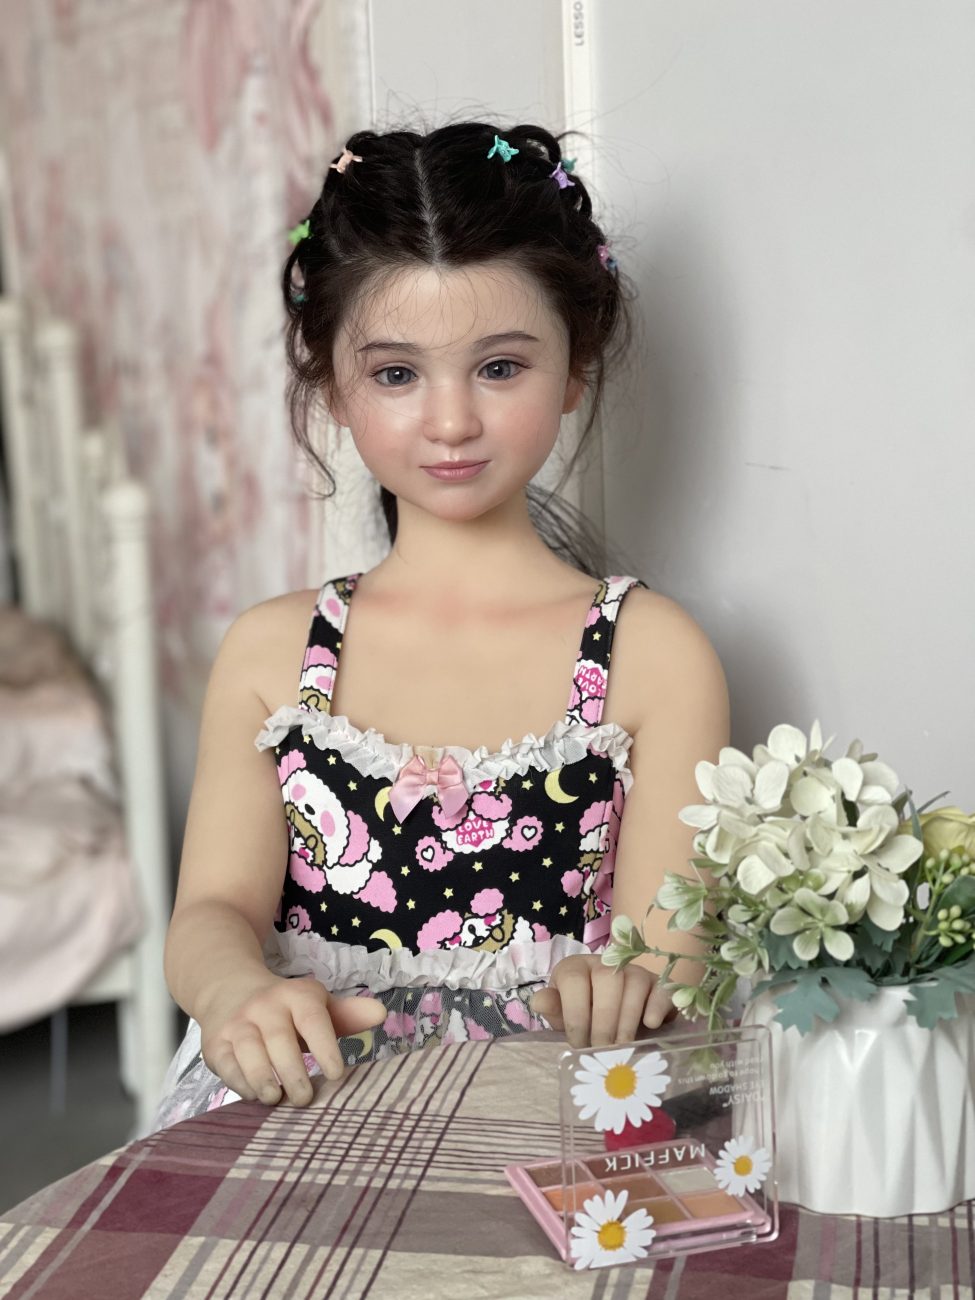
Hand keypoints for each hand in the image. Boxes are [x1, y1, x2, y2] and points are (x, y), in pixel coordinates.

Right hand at [197, 971, 386, 1105]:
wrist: (230, 990)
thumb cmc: (286, 1010)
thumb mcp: (316, 1006)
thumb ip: (348, 1015)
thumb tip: (381, 1013)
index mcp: (296, 996)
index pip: (313, 1019)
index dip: (325, 1047)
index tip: (336, 1075)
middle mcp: (265, 1005)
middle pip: (280, 1040)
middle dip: (294, 1073)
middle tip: (305, 1099)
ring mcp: (237, 1023)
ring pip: (250, 1053)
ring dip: (264, 1080)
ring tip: (277, 1099)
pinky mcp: (215, 1043)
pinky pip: (227, 1066)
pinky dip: (242, 1084)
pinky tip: (256, 1095)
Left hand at [529, 953, 674, 1047]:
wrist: (620, 1013)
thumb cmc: (586, 1015)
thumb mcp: (565, 1014)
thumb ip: (553, 1009)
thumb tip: (538, 1001)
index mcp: (576, 968)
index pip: (574, 980)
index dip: (575, 1014)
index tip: (579, 1043)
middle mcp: (606, 963)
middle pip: (607, 979)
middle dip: (603, 1020)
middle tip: (602, 1049)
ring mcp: (635, 971)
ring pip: (634, 983)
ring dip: (626, 1019)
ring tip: (622, 1047)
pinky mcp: (658, 985)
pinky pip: (661, 989)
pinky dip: (656, 1006)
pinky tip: (650, 1025)